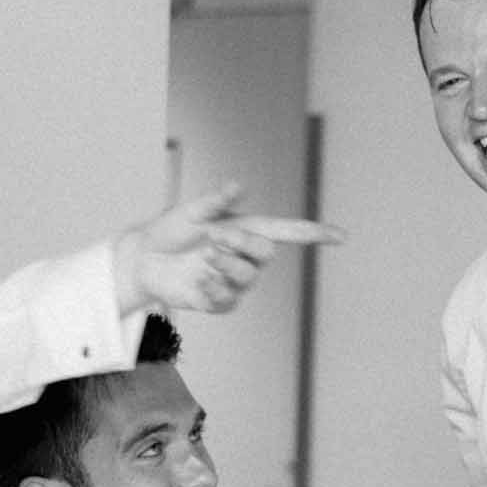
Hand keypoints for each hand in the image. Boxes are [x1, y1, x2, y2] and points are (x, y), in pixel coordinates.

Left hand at [113, 181, 341, 314]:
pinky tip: (197, 278)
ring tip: (202, 257)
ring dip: (224, 264)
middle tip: (211, 236)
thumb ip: (215, 202)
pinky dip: (211, 286)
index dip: (315, 234)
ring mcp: (235, 282)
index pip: (289, 232)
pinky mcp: (220, 302)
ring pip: (247, 277)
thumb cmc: (170, 231)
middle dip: (240, 243)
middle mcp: (247, 258)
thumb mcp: (191, 212)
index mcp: (247, 230)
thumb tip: (238, 185)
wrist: (144, 260)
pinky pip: (227, 298)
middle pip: (266, 254)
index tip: (342, 236)